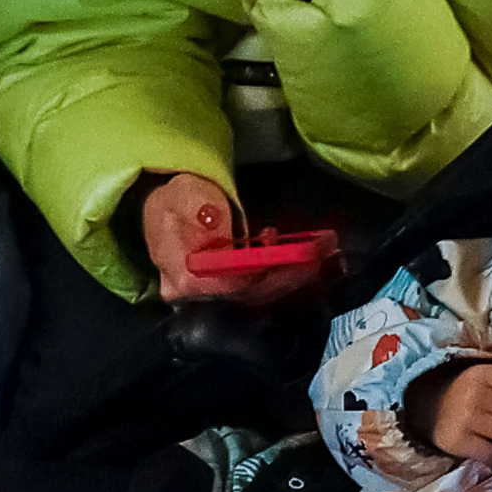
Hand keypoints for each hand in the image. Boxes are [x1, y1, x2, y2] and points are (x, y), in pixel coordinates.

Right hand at [146, 175, 333, 306]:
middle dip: (290, 273)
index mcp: (182, 274)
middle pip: (249, 293)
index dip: (260, 273)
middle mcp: (197, 295)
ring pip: (259, 294)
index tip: (290, 255)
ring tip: (323, 252)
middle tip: (322, 252)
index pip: (227, 285)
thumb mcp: (185, 195)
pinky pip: (260, 290)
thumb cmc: (176, 200)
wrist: (168, 207)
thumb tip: (215, 227)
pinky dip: (285, 275)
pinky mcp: (228, 292)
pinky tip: (304, 259)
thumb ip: (200, 211)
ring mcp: (213, 296)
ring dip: (295, 274)